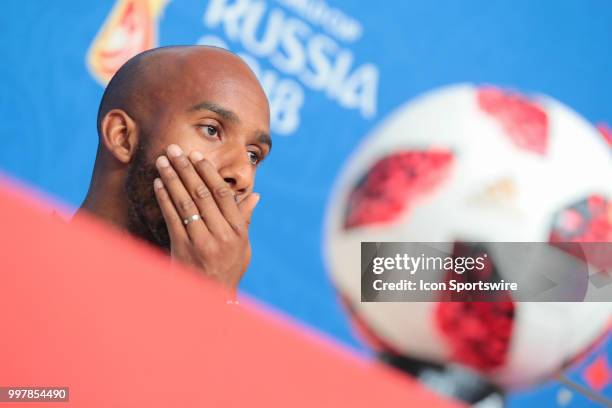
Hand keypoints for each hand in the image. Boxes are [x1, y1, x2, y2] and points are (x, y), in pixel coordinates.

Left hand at [152, 144, 259, 293]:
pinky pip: (172, 218)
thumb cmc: (229, 268)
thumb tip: (256, 196)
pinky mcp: (183, 248)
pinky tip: (158, 183)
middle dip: (186, 169)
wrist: (211, 297)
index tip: (196, 155)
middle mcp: (221, 235)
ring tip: (162, 161)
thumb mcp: (243, 246)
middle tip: (174, 150)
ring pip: (185, 202)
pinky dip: (164, 198)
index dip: (208, 172)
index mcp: (238, 231)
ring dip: (172, 178)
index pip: (222, 194)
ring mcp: (201, 242)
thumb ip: (245, 219)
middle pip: (202, 194)